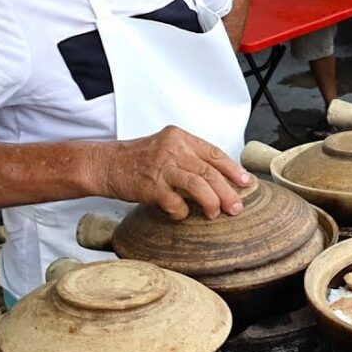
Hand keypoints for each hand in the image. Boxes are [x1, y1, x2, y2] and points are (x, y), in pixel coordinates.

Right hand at [90, 125, 252, 220]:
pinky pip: (176, 204)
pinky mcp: (151, 186)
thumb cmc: (139, 160)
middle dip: (228, 192)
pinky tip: (180, 214)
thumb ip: (191, 159)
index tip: (246, 183)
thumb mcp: (167, 149)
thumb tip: (223, 180)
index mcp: (180, 137)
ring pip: (198, 185)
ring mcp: (161, 167)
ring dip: (211, 203)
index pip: (214, 153)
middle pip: (210, 172)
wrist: (105, 164)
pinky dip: (182, 212)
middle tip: (236, 207)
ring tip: (216, 213)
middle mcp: (172, 149)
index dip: (233, 170)